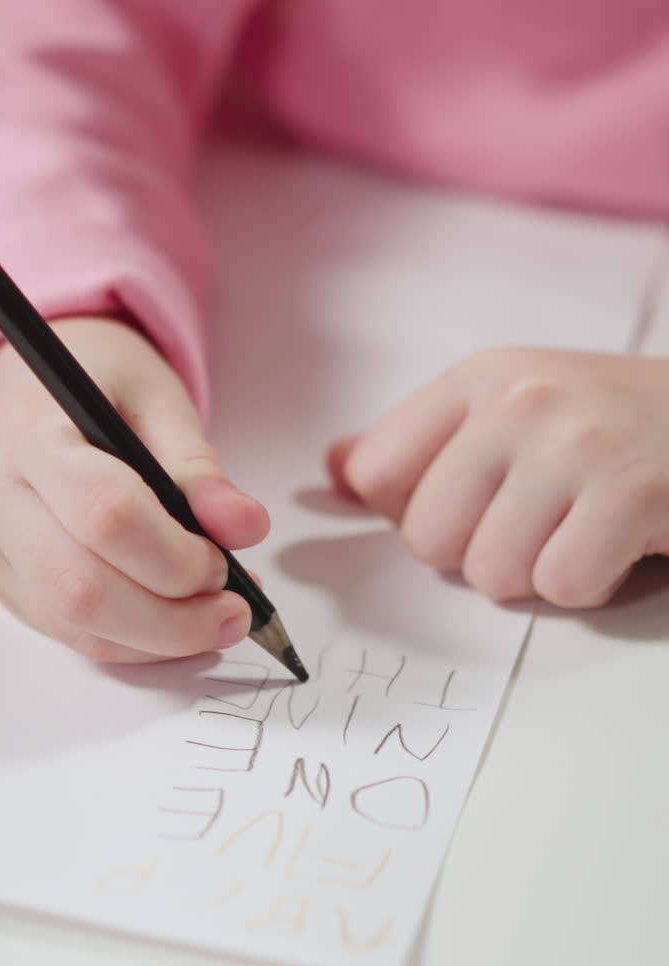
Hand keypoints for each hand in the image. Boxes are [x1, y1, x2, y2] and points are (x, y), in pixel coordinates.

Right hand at [0, 316, 268, 661]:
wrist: (27, 384)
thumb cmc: (98, 382)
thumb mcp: (159, 401)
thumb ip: (199, 468)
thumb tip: (245, 528)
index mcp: (31, 435)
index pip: (105, 516)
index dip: (176, 554)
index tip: (223, 559)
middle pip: (83, 589)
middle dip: (172, 619)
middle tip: (234, 611)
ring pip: (74, 625)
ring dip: (159, 639)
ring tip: (215, 617)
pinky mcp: (1, 581)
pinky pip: (69, 633)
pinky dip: (134, 642)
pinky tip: (175, 621)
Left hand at [328, 348, 668, 607]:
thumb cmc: (615, 423)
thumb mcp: (516, 404)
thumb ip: (425, 440)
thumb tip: (337, 470)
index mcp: (479, 378)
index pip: (375, 470)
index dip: (412, 512)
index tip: (468, 504)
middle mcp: (518, 401)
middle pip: (427, 538)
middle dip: (478, 553)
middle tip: (537, 522)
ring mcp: (574, 444)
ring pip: (491, 573)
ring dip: (537, 573)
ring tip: (579, 528)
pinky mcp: (629, 493)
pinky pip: (562, 587)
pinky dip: (590, 585)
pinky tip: (616, 543)